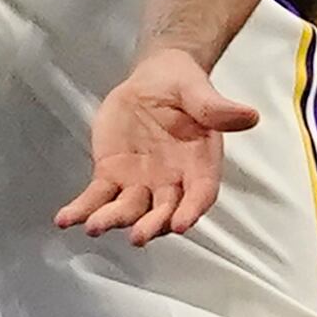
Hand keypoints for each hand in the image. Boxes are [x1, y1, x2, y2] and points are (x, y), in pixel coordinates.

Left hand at [56, 50, 258, 245]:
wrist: (156, 80)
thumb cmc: (184, 86)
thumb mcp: (200, 91)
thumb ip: (218, 108)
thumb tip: (250, 115)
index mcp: (199, 165)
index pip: (200, 194)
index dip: (192, 210)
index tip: (182, 223)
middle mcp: (171, 182)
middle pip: (163, 211)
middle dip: (151, 225)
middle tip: (138, 236)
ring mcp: (139, 183)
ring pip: (127, 209)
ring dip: (112, 220)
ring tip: (93, 226)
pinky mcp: (112, 175)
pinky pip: (96, 197)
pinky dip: (81, 209)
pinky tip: (66, 219)